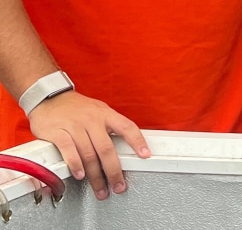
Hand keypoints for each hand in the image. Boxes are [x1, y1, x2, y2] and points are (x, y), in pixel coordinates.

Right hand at [28, 91, 149, 199]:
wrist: (50, 98)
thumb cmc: (76, 108)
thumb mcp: (97, 111)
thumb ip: (109, 127)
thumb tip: (124, 146)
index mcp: (105, 114)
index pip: (126, 127)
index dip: (137, 141)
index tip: (145, 154)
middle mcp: (92, 119)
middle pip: (107, 148)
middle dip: (114, 170)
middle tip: (118, 185)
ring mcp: (75, 125)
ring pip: (89, 153)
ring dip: (95, 175)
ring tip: (100, 188)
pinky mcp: (58, 132)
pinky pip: (69, 150)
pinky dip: (75, 164)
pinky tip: (80, 175)